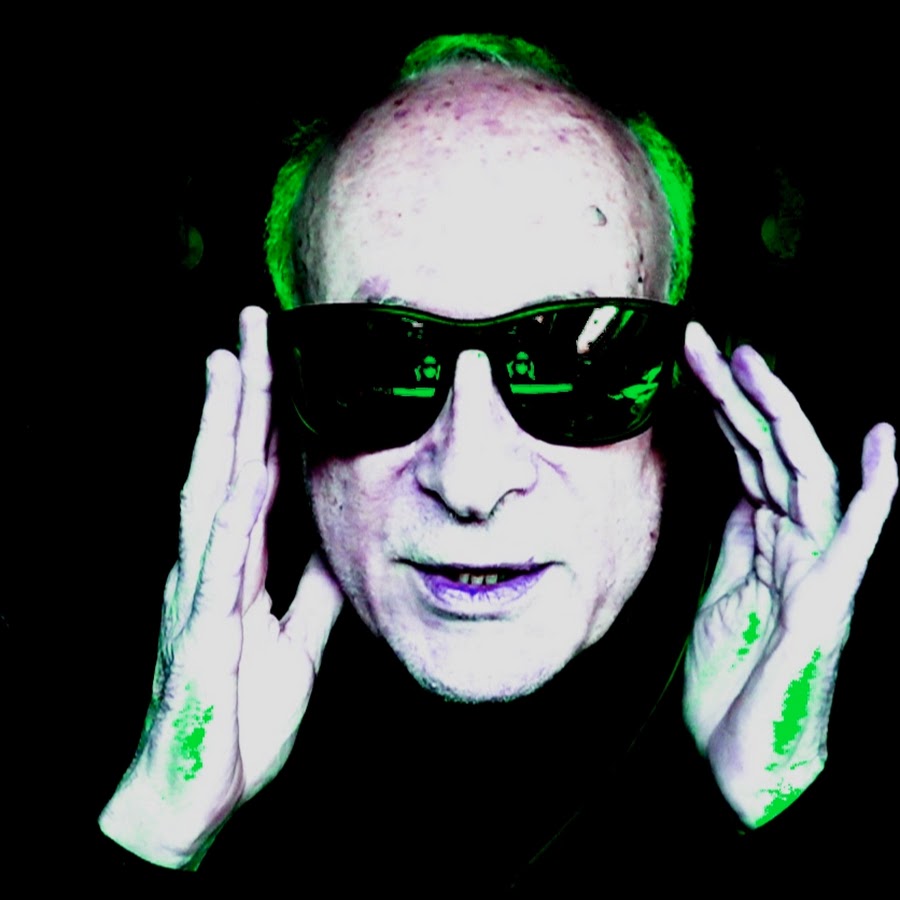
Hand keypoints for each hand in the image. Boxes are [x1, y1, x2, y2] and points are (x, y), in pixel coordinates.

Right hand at [99, 307, 342, 866]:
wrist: (197, 792)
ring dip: (221, 427)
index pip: (259, 473)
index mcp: (239, 564)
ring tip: (231, 363)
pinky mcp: (197, 631)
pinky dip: (225, 514)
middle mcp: (212, 562)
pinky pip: (215, 564)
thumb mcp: (295, 643)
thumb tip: (338, 543)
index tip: (284, 358)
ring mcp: (200, 590)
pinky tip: (233, 469)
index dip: (271, 416)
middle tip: (252, 323)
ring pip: (211, 490)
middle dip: (244, 392)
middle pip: (231, 461)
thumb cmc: (239, 716)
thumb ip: (312, 590)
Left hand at [682, 322, 896, 826]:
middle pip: (764, 449)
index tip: (683, 360)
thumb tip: (736, 490)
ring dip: (778, 415)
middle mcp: (791, 541)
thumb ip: (733, 541)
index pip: (740, 454)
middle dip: (733, 393)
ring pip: (801, 473)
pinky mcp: (831, 597)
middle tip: (697, 340)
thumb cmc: (732, 679)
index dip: (717, 405)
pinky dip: (877, 488)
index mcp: (759, 537)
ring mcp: (813, 564)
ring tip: (750, 363)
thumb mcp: (717, 592)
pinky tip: (881, 442)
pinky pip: (861, 536)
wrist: (742, 756)